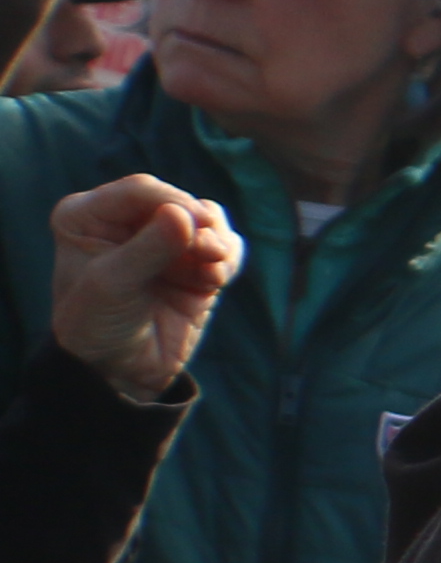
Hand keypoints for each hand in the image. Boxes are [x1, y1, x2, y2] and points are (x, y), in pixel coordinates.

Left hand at [43, 176, 241, 400]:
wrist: (119, 371)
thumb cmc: (96, 324)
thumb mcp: (112, 284)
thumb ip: (148, 248)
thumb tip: (186, 215)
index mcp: (90, 216)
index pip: (141, 190)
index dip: (172, 202)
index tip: (196, 225)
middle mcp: (127, 222)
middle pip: (179, 201)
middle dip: (200, 225)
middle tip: (208, 252)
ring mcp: (163, 243)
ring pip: (208, 219)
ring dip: (218, 242)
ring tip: (214, 270)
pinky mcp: (194, 265)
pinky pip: (226, 246)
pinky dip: (228, 259)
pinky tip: (215, 279)